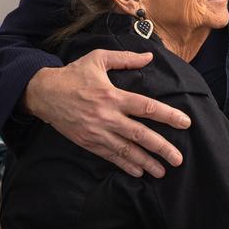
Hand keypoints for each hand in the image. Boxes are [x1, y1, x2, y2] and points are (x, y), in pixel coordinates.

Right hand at [24, 49, 190, 177]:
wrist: (44, 93)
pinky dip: (126, 165)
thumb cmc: (73, 74)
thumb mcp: (98, 59)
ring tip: (162, 171)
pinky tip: (139, 171)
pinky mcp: (88, 142)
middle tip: (178, 159)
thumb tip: (149, 57)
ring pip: (127, 150)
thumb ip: (125, 59)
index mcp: (113, 96)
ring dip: (146, 162)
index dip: (168, 115)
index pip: (146, 107)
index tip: (185, 123)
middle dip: (162, 148)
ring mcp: (97, 132)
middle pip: (140, 135)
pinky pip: (111, 156)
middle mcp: (107, 117)